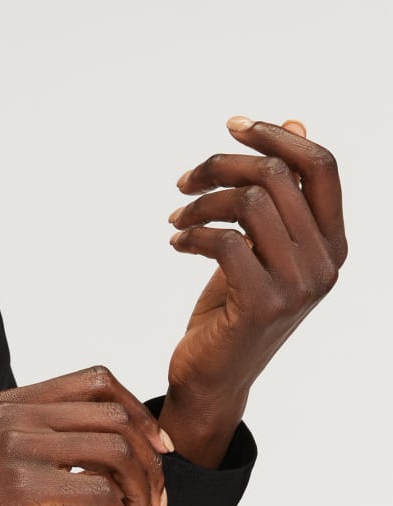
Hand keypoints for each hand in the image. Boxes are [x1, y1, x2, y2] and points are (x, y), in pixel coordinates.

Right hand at [0, 366, 173, 505]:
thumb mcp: (5, 462)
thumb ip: (54, 449)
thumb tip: (121, 459)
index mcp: (12, 402)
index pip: (97, 380)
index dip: (138, 411)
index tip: (157, 449)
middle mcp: (14, 414)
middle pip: (115, 415)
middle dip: (151, 460)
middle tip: (156, 500)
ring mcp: (15, 447)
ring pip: (115, 451)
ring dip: (142, 490)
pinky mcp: (19, 487)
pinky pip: (98, 492)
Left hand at [163, 116, 346, 464]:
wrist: (211, 380)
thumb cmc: (232, 313)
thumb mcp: (259, 248)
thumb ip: (280, 197)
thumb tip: (293, 122)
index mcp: (333, 243)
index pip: (322, 166)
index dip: (277, 137)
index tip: (232, 127)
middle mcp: (325, 263)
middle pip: (278, 177)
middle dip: (222, 167)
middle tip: (184, 181)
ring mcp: (298, 286)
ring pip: (251, 203)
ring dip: (200, 203)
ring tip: (176, 219)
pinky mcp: (263, 304)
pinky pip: (225, 241)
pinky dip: (192, 235)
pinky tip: (176, 244)